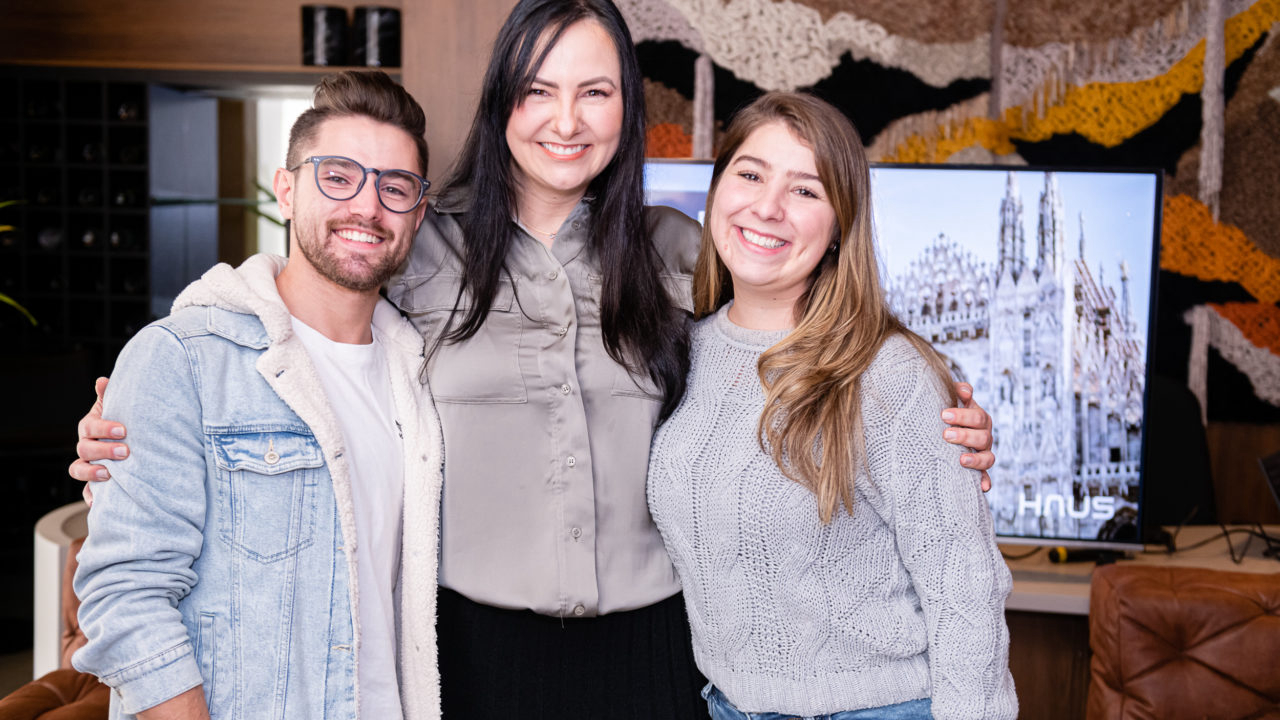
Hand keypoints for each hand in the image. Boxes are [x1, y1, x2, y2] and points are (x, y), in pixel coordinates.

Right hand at [68, 377, 128, 502]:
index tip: (124, 430)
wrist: (130, 442)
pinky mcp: (93, 483)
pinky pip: (86, 492)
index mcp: (90, 427)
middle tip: (125, 451)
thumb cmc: (124, 422)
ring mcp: (87, 464)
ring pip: (78, 469)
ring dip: (91, 472)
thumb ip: (110, 396)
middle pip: (84, 449)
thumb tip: (102, 381)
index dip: (104, 428)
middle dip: (103, 450)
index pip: (90, 427)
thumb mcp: (118, 407)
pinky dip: (90, 498)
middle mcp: (85, 446)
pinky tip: (98, 502)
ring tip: (108, 474)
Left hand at [942, 383, 993, 491]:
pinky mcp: (978, 470)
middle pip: (983, 437)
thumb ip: (957, 391)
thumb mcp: (950, 399)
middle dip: (965, 436)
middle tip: (946, 435)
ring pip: (988, 458)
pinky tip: (983, 487)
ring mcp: (982, 454)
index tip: (944, 415)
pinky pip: (985, 477)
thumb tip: (965, 391)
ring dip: (976, 459)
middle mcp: (984, 436)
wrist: (939, 429)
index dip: (963, 416)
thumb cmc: (945, 412)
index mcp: (979, 419)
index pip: (978, 417)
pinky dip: (985, 482)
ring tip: (961, 459)